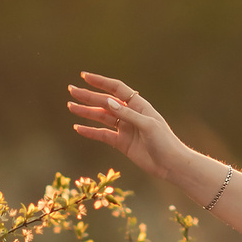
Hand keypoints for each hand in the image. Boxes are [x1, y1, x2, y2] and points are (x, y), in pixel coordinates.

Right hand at [66, 72, 186, 180]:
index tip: (84, 76)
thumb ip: (127, 114)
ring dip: (86, 112)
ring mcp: (125, 129)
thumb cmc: (164, 141)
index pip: (117, 89)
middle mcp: (130, 114)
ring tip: (70, 107)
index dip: (101, 82)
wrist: (170, 165)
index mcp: (138, 105)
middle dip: (88, 96)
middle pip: (105, 102)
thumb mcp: (147, 125)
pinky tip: (78, 128)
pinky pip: (103, 135)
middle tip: (71, 90)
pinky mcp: (122, 143)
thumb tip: (107, 102)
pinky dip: (90, 131)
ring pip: (101, 117)